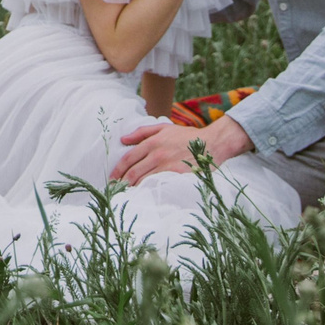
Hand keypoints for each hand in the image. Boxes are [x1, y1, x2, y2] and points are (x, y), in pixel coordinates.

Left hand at [110, 114, 252, 185]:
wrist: (213, 142)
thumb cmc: (188, 136)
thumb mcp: (165, 128)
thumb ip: (143, 132)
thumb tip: (123, 139)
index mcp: (152, 142)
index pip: (129, 158)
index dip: (118, 170)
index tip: (112, 179)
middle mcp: (157, 153)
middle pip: (133, 172)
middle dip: (122, 183)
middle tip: (115, 191)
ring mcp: (167, 165)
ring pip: (144, 180)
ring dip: (133, 189)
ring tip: (126, 195)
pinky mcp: (177, 175)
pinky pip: (159, 185)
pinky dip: (149, 191)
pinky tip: (144, 196)